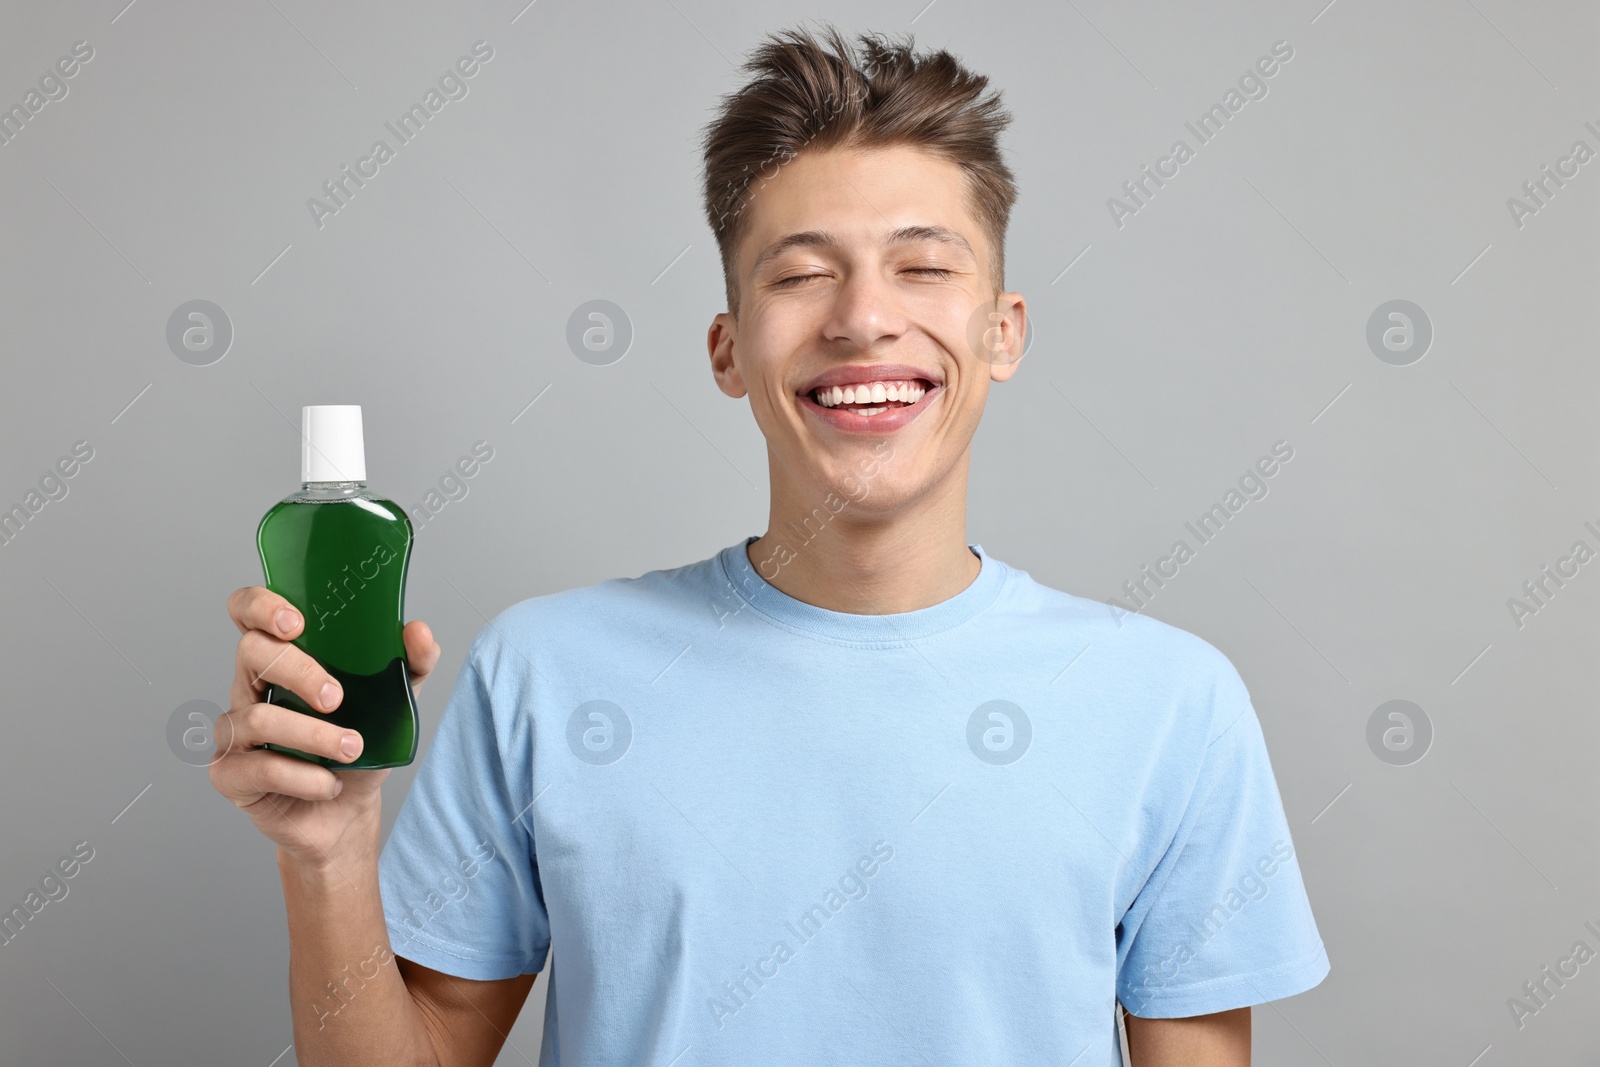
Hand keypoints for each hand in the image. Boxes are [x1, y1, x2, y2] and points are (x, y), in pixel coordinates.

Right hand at [210, 585, 441, 871]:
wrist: (348, 811)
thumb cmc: (360, 745)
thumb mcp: (396, 701)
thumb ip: (412, 663)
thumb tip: (418, 631)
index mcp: (282, 657)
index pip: (248, 613)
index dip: (261, 606)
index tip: (296, 623)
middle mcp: (250, 686)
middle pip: (252, 653)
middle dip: (301, 672)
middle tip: (338, 698)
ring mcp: (236, 730)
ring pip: (258, 718)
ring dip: (313, 735)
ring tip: (351, 748)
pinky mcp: (230, 774)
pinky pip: (259, 768)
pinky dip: (304, 778)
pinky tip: (328, 784)